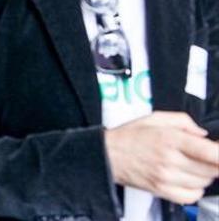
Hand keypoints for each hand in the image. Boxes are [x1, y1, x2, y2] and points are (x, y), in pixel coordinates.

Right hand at [104, 111, 218, 203]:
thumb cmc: (129, 136)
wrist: (106, 155)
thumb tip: (203, 133)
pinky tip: (188, 178)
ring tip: (192, 164)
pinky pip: (192, 196)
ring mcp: (166, 178)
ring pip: (204, 182)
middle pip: (212, 169)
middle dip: (214, 162)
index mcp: (170, 139)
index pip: (210, 152)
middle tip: (206, 154)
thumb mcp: (154, 118)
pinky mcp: (162, 191)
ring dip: (205, 174)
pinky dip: (196, 189)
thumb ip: (183, 120)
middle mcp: (170, 160)